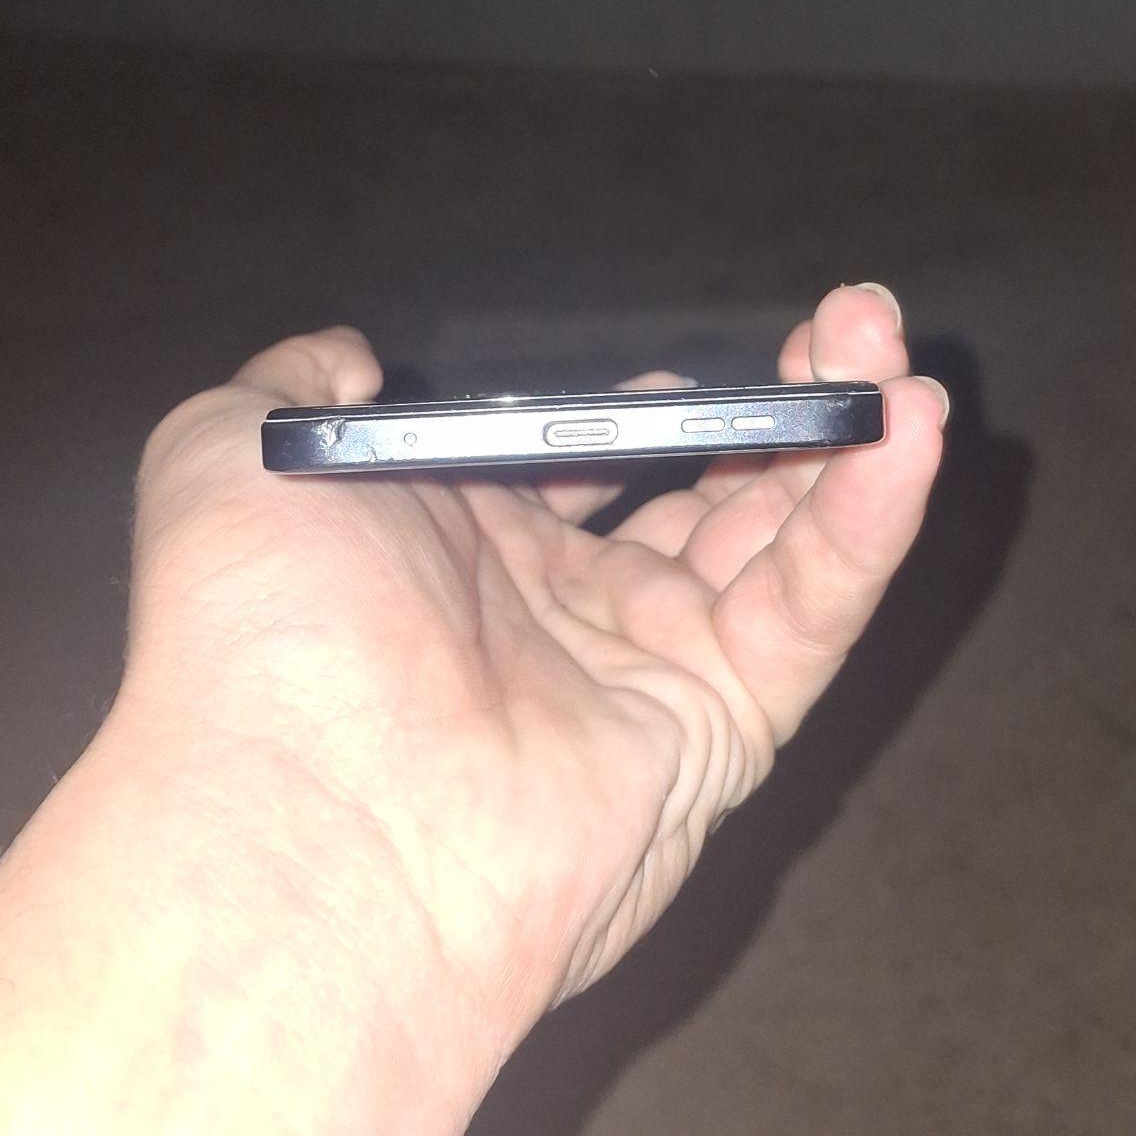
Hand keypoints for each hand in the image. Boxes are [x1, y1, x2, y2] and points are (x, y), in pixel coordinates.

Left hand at [111, 286, 946, 1068]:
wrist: (304, 811)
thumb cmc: (258, 635)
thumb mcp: (229, 451)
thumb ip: (294, 380)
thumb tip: (347, 351)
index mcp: (458, 551)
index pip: (589, 468)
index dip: (649, 413)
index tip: (690, 366)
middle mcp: (560, 615)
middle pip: (707, 496)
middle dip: (780, 410)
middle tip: (849, 324)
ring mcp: (645, 676)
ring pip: (781, 544)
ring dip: (849, 444)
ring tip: (898, 353)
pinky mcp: (718, 732)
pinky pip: (812, 612)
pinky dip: (870, 521)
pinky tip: (906, 432)